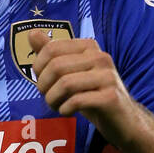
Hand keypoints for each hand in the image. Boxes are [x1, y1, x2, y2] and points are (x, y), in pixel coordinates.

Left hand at [27, 29, 143, 149]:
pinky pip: (77, 101)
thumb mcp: (71, 72)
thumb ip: (52, 53)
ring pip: (65, 84)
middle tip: (49, 98)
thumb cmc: (91, 94)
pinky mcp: (110, 98)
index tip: (43, 82)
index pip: (51, 49)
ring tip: (56, 106)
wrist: (121, 119)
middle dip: (44, 86)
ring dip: (53, 100)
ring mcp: (108, 77)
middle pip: (56, 67)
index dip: (39, 68)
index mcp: (89, 47)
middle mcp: (101, 57)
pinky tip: (68, 112)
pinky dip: (65, 109)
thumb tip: (31, 33)